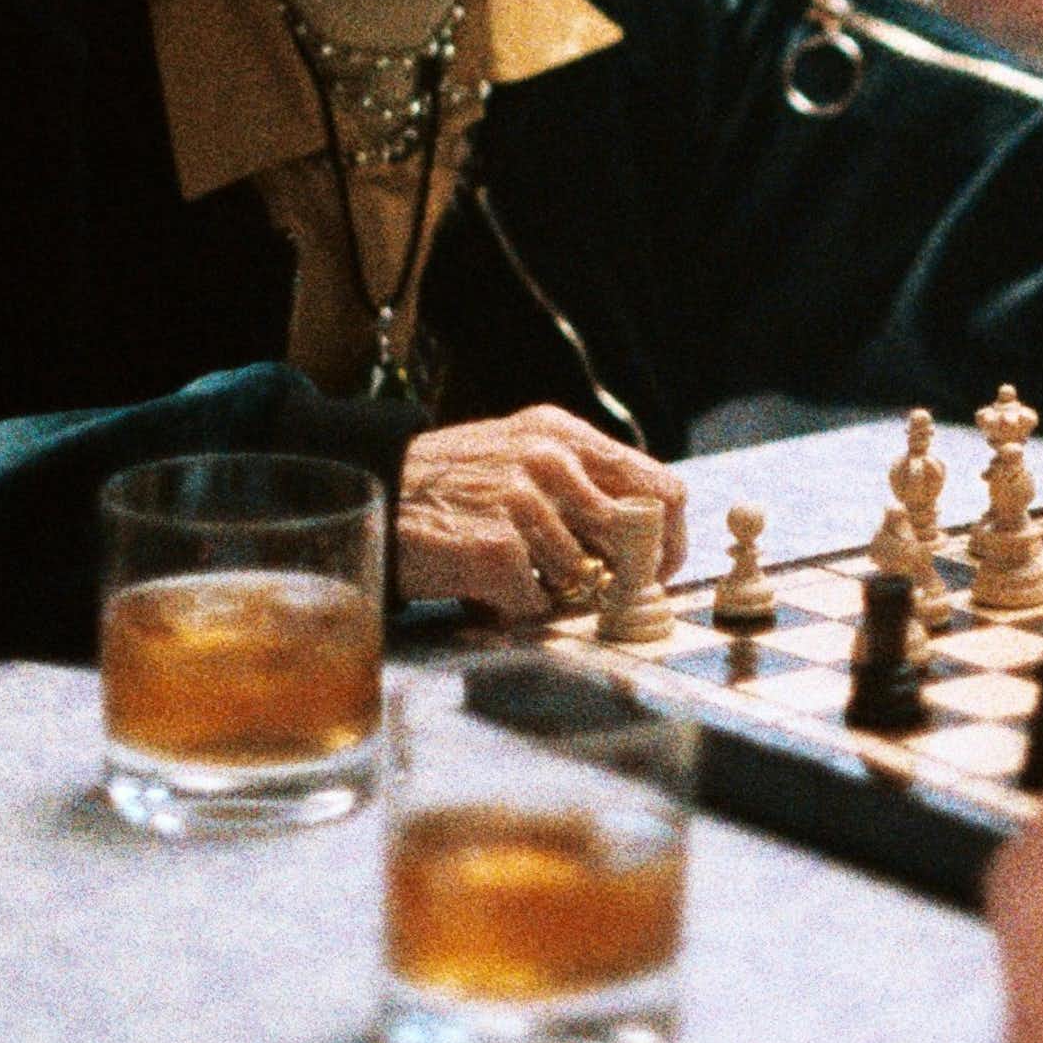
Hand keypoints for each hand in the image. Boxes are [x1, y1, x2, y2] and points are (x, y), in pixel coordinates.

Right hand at [395, 406, 688, 625]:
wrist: (374, 485)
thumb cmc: (454, 480)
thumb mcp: (524, 451)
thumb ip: (582, 478)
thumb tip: (642, 533)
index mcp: (566, 435)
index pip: (662, 489)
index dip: (668, 539)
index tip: (657, 567)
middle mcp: (551, 460)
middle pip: (637, 536)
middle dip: (627, 574)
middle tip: (603, 590)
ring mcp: (523, 503)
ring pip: (584, 576)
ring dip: (558, 592)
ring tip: (521, 578)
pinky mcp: (495, 548)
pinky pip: (535, 600)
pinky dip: (516, 606)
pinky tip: (488, 588)